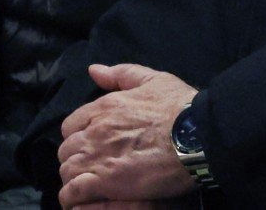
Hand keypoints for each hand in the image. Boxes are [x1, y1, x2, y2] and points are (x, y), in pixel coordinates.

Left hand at [56, 64, 197, 206]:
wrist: (199, 135)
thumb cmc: (181, 106)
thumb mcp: (155, 80)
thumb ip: (122, 74)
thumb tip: (94, 69)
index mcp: (103, 107)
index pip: (70, 126)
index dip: (81, 135)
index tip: (96, 142)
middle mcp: (94, 132)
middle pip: (67, 150)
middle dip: (78, 157)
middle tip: (98, 164)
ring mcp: (96, 158)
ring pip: (67, 172)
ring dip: (77, 177)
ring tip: (95, 183)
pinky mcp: (104, 182)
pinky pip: (72, 192)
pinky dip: (74, 196)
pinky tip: (86, 197)